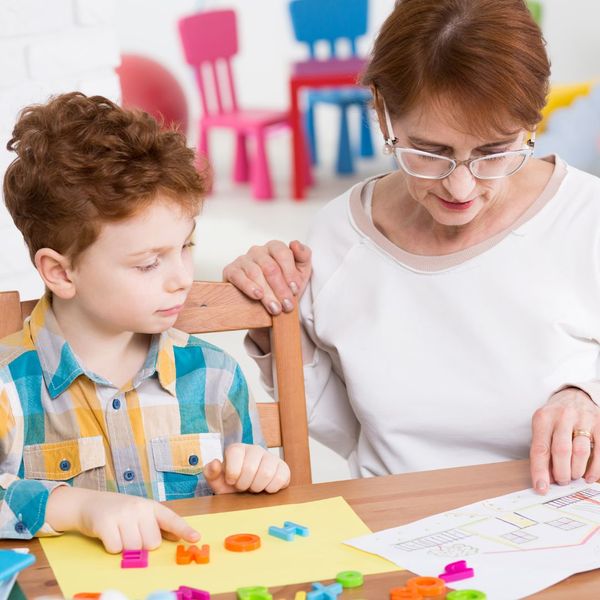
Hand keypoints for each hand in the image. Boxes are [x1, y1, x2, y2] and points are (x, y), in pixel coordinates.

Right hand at [46, 486, 199, 552]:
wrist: (90, 504)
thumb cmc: (120, 512)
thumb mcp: (141, 514)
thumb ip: (158, 525)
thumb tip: (176, 538)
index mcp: (151, 507)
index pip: (171, 519)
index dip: (184, 530)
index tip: (196, 538)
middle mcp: (139, 508)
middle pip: (151, 543)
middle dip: (142, 545)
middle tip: (131, 533)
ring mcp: (123, 514)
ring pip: (134, 548)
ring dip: (126, 548)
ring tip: (119, 534)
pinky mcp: (106, 523)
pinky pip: (116, 548)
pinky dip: (112, 548)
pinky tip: (109, 536)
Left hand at [203, 443, 290, 493]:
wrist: (248, 493)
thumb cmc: (232, 485)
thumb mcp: (218, 482)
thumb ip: (211, 473)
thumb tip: (215, 463)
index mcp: (237, 449)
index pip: (235, 454)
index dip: (232, 473)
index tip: (231, 481)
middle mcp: (255, 449)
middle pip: (250, 468)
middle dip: (244, 484)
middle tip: (243, 487)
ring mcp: (270, 457)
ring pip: (266, 473)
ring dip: (257, 487)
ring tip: (253, 487)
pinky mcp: (283, 468)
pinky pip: (280, 479)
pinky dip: (271, 488)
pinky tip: (265, 487)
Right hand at [223, 240, 311, 314]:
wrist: (268, 302)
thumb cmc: (285, 284)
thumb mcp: (301, 271)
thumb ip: (303, 256)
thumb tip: (295, 243)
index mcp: (275, 247)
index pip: (283, 254)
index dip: (290, 273)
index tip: (295, 290)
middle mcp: (258, 250)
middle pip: (270, 267)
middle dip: (280, 289)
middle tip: (286, 305)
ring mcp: (243, 259)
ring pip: (256, 273)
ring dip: (267, 293)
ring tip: (275, 308)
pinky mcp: (231, 270)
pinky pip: (238, 276)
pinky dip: (248, 286)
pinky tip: (257, 295)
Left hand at [530, 387, 599, 493]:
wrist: (574, 396)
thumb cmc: (555, 418)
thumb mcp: (543, 428)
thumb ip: (543, 450)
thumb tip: (546, 479)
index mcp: (543, 418)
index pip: (540, 449)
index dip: (540, 471)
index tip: (541, 488)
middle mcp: (562, 416)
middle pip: (561, 451)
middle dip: (561, 472)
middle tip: (562, 481)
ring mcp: (583, 419)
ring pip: (581, 452)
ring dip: (577, 470)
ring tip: (573, 476)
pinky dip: (595, 468)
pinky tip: (589, 477)